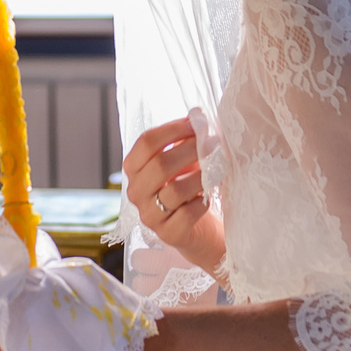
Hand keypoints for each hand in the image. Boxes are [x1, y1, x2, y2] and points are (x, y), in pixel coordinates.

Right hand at [123, 116, 225, 272]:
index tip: (196, 124)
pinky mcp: (168, 234)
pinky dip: (201, 203)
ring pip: (175, 190)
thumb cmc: (189, 188)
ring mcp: (149, 216)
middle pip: (160, 165)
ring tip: (216, 170)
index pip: (146, 142)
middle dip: (190, 150)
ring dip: (200, 177)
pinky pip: (187, 214)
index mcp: (134, 169)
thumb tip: (198, 116)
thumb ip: (184, 142)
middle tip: (212, 144)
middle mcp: (136, 192)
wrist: (199, 229)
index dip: (172, 130)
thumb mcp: (182, 162)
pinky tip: (208, 197)